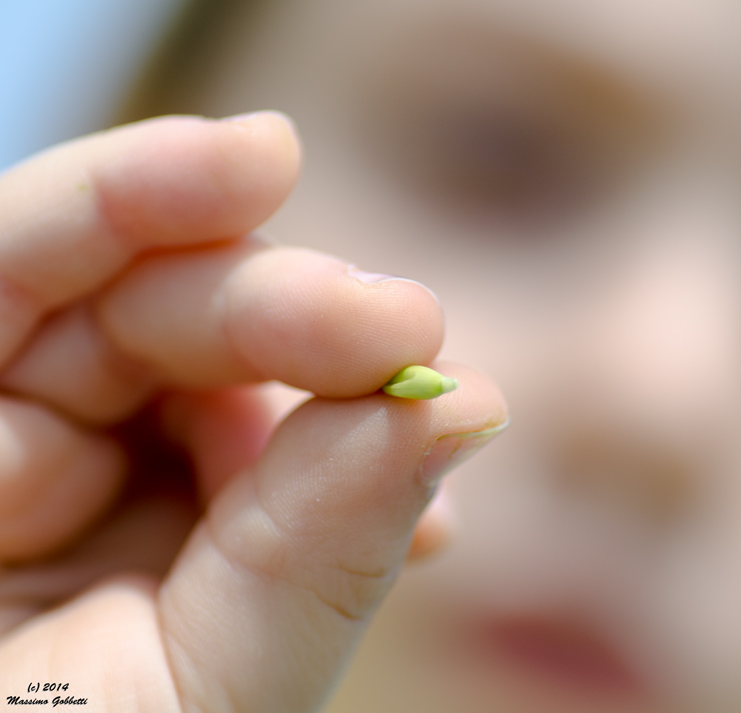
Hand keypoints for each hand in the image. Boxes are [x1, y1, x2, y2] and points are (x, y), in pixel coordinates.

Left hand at [0, 113, 507, 711]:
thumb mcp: (165, 710)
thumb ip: (303, 562)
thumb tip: (452, 415)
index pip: (13, 271)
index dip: (138, 198)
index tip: (273, 160)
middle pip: (145, 315)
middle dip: (287, 316)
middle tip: (420, 342)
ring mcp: (87, 484)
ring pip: (225, 381)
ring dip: (338, 403)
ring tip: (429, 444)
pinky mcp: (171, 519)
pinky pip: (268, 457)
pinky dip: (348, 474)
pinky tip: (415, 506)